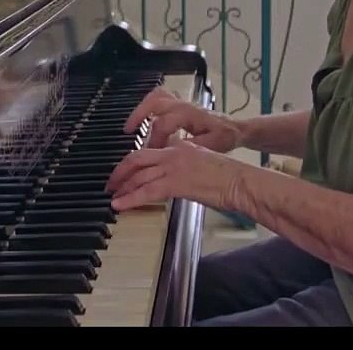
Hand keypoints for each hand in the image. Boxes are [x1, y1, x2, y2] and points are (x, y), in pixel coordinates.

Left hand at [104, 136, 244, 211]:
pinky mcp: (175, 182)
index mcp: (180, 146)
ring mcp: (173, 166)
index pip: (150, 152)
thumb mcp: (203, 165)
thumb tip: (174, 181)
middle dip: (120, 171)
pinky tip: (120, 205)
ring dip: (123, 187)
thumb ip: (185, 168)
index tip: (127, 173)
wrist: (240, 181)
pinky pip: (146, 192)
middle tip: (111, 184)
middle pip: (137, 158)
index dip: (134, 164)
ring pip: (138, 175)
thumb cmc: (229, 178)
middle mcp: (173, 152)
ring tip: (113, 197)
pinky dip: (130, 199)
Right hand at [124, 86, 241, 151]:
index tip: (150, 153)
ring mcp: (182, 102)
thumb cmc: (225, 137)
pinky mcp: (181, 104)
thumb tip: (173, 150)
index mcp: (189, 114)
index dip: (153, 140)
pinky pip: (162, 97)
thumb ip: (192, 146)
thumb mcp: (213, 145)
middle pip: (154, 101)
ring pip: (156, 95)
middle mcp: (183, 105)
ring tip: (132, 124)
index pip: (162, 124)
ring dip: (142, 107)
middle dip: (138, 115)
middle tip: (128, 130)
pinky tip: (145, 118)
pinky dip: (150, 104)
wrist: (236, 128)